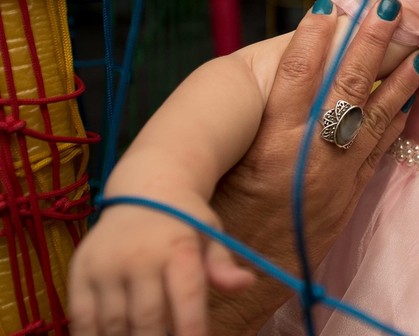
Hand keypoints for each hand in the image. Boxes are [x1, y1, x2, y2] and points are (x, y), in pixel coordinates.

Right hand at [68, 189, 253, 335]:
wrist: (144, 189)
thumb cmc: (184, 219)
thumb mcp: (210, 233)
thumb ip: (222, 264)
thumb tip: (247, 284)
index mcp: (178, 247)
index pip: (186, 297)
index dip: (191, 329)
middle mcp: (139, 255)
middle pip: (147, 318)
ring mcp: (105, 264)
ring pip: (114, 324)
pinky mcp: (79, 271)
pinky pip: (81, 318)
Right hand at [207, 0, 418, 333]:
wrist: (244, 284)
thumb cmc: (224, 218)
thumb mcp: (226, 165)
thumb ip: (257, 122)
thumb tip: (287, 67)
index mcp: (268, 146)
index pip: (294, 78)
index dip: (313, 38)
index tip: (328, 4)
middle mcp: (307, 157)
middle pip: (345, 87)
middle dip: (370, 43)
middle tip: (390, 8)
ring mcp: (335, 177)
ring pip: (375, 115)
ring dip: (401, 78)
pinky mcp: (350, 195)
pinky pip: (381, 148)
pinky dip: (398, 117)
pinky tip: (413, 93)